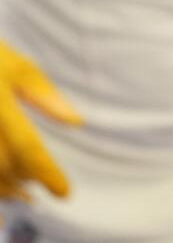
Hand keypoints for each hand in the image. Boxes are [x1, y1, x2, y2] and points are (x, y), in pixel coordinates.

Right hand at [0, 40, 80, 199]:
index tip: (64, 193)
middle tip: (40, 184)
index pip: (26, 145)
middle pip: (1, 166)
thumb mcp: (17, 67)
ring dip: (3, 189)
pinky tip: (3, 190)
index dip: (46, 172)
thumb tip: (78, 123)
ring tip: (22, 192)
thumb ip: (44, 95)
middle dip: (23, 182)